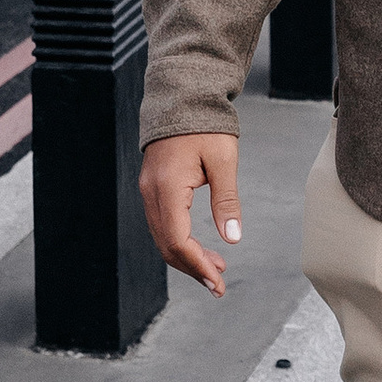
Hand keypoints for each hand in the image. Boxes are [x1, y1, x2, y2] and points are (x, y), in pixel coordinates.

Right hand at [140, 132, 241, 297]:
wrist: (183, 97)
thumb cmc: (206, 125)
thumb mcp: (223, 161)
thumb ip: (226, 201)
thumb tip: (232, 237)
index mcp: (167, 187)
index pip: (177, 240)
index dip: (196, 264)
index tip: (216, 281)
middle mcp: (151, 192)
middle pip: (166, 244)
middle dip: (192, 267)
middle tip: (218, 284)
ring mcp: (149, 190)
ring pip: (162, 237)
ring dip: (187, 257)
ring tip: (215, 268)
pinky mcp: (153, 187)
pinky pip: (163, 224)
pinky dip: (180, 241)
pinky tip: (200, 247)